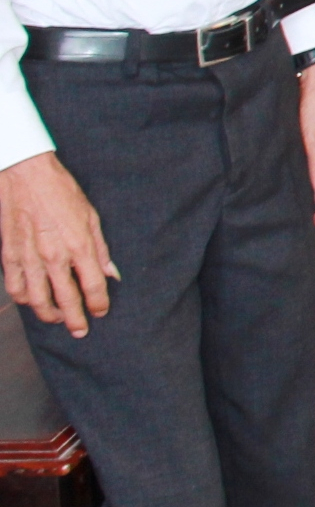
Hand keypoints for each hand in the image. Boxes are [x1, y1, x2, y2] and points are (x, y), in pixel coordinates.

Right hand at [0, 153, 113, 334]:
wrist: (25, 175)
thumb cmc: (62, 191)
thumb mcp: (91, 216)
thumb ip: (100, 249)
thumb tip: (111, 273)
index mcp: (79, 246)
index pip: (93, 286)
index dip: (99, 304)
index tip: (101, 312)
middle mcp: (54, 256)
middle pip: (66, 300)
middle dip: (75, 320)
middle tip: (80, 331)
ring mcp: (29, 258)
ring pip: (37, 300)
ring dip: (48, 315)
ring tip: (56, 319)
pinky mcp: (10, 255)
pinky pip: (15, 287)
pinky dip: (23, 299)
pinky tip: (31, 301)